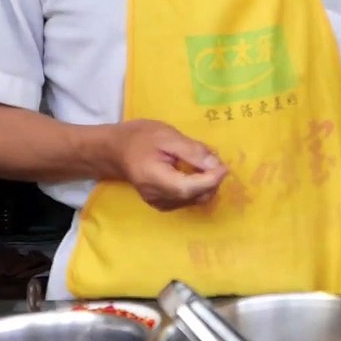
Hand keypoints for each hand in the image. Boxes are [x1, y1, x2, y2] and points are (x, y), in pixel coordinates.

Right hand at [109, 120, 226, 211]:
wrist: (115, 150)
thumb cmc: (139, 138)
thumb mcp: (167, 136)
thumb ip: (192, 151)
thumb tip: (216, 165)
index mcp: (154, 179)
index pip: (189, 188)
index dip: (211, 180)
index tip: (224, 167)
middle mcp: (157, 198)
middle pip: (196, 197)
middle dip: (211, 181)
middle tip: (214, 160)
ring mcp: (159, 204)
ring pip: (195, 200)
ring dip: (206, 184)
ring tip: (201, 163)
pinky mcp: (163, 204)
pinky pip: (188, 200)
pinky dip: (197, 187)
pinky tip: (193, 172)